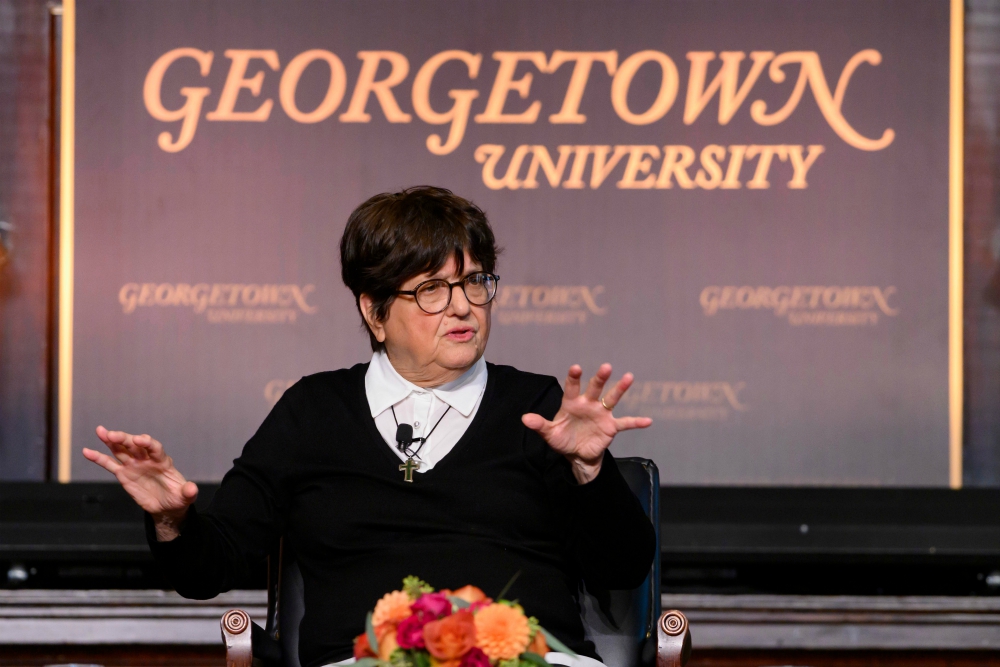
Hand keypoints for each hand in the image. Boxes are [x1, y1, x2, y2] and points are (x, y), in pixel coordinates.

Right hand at [83, 426, 197, 540]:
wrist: (166, 506)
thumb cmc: (177, 498)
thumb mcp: (185, 497)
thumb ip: (188, 492)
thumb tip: (193, 489)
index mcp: (162, 461)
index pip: (155, 448)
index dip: (147, 443)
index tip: (139, 440)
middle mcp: (147, 459)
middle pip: (134, 445)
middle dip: (124, 439)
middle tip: (112, 434)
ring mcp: (134, 465)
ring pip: (121, 450)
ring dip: (111, 440)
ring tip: (100, 431)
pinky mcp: (124, 474)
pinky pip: (110, 464)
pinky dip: (98, 458)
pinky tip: (87, 451)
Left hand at [522, 364, 651, 483]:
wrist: (577, 454)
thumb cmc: (562, 439)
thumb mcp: (549, 434)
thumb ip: (539, 425)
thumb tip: (524, 419)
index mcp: (572, 403)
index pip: (572, 387)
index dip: (574, 378)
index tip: (576, 368)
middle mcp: (588, 404)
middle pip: (595, 388)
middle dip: (600, 378)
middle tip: (607, 367)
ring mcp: (601, 414)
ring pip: (611, 398)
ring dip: (620, 389)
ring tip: (629, 377)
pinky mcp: (611, 427)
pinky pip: (625, 423)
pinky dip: (636, 422)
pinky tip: (648, 421)